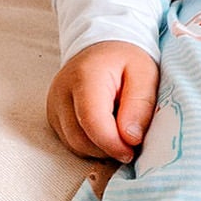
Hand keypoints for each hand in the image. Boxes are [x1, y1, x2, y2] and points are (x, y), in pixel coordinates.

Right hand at [47, 40, 160, 163]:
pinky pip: (71, 142)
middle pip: (79, 138)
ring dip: (100, 149)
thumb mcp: (145, 73)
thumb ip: (140, 105)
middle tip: (131, 144)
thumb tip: (130, 139)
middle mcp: (62, 92)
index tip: (131, 151)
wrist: (103, 48)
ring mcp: (54, 105)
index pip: (91, 120)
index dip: (111, 143)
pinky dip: (91, 144)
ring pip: (74, 144)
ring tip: (120, 134)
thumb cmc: (126, 60)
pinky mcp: (54, 116)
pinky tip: (107, 131)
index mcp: (85, 77)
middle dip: (107, 149)